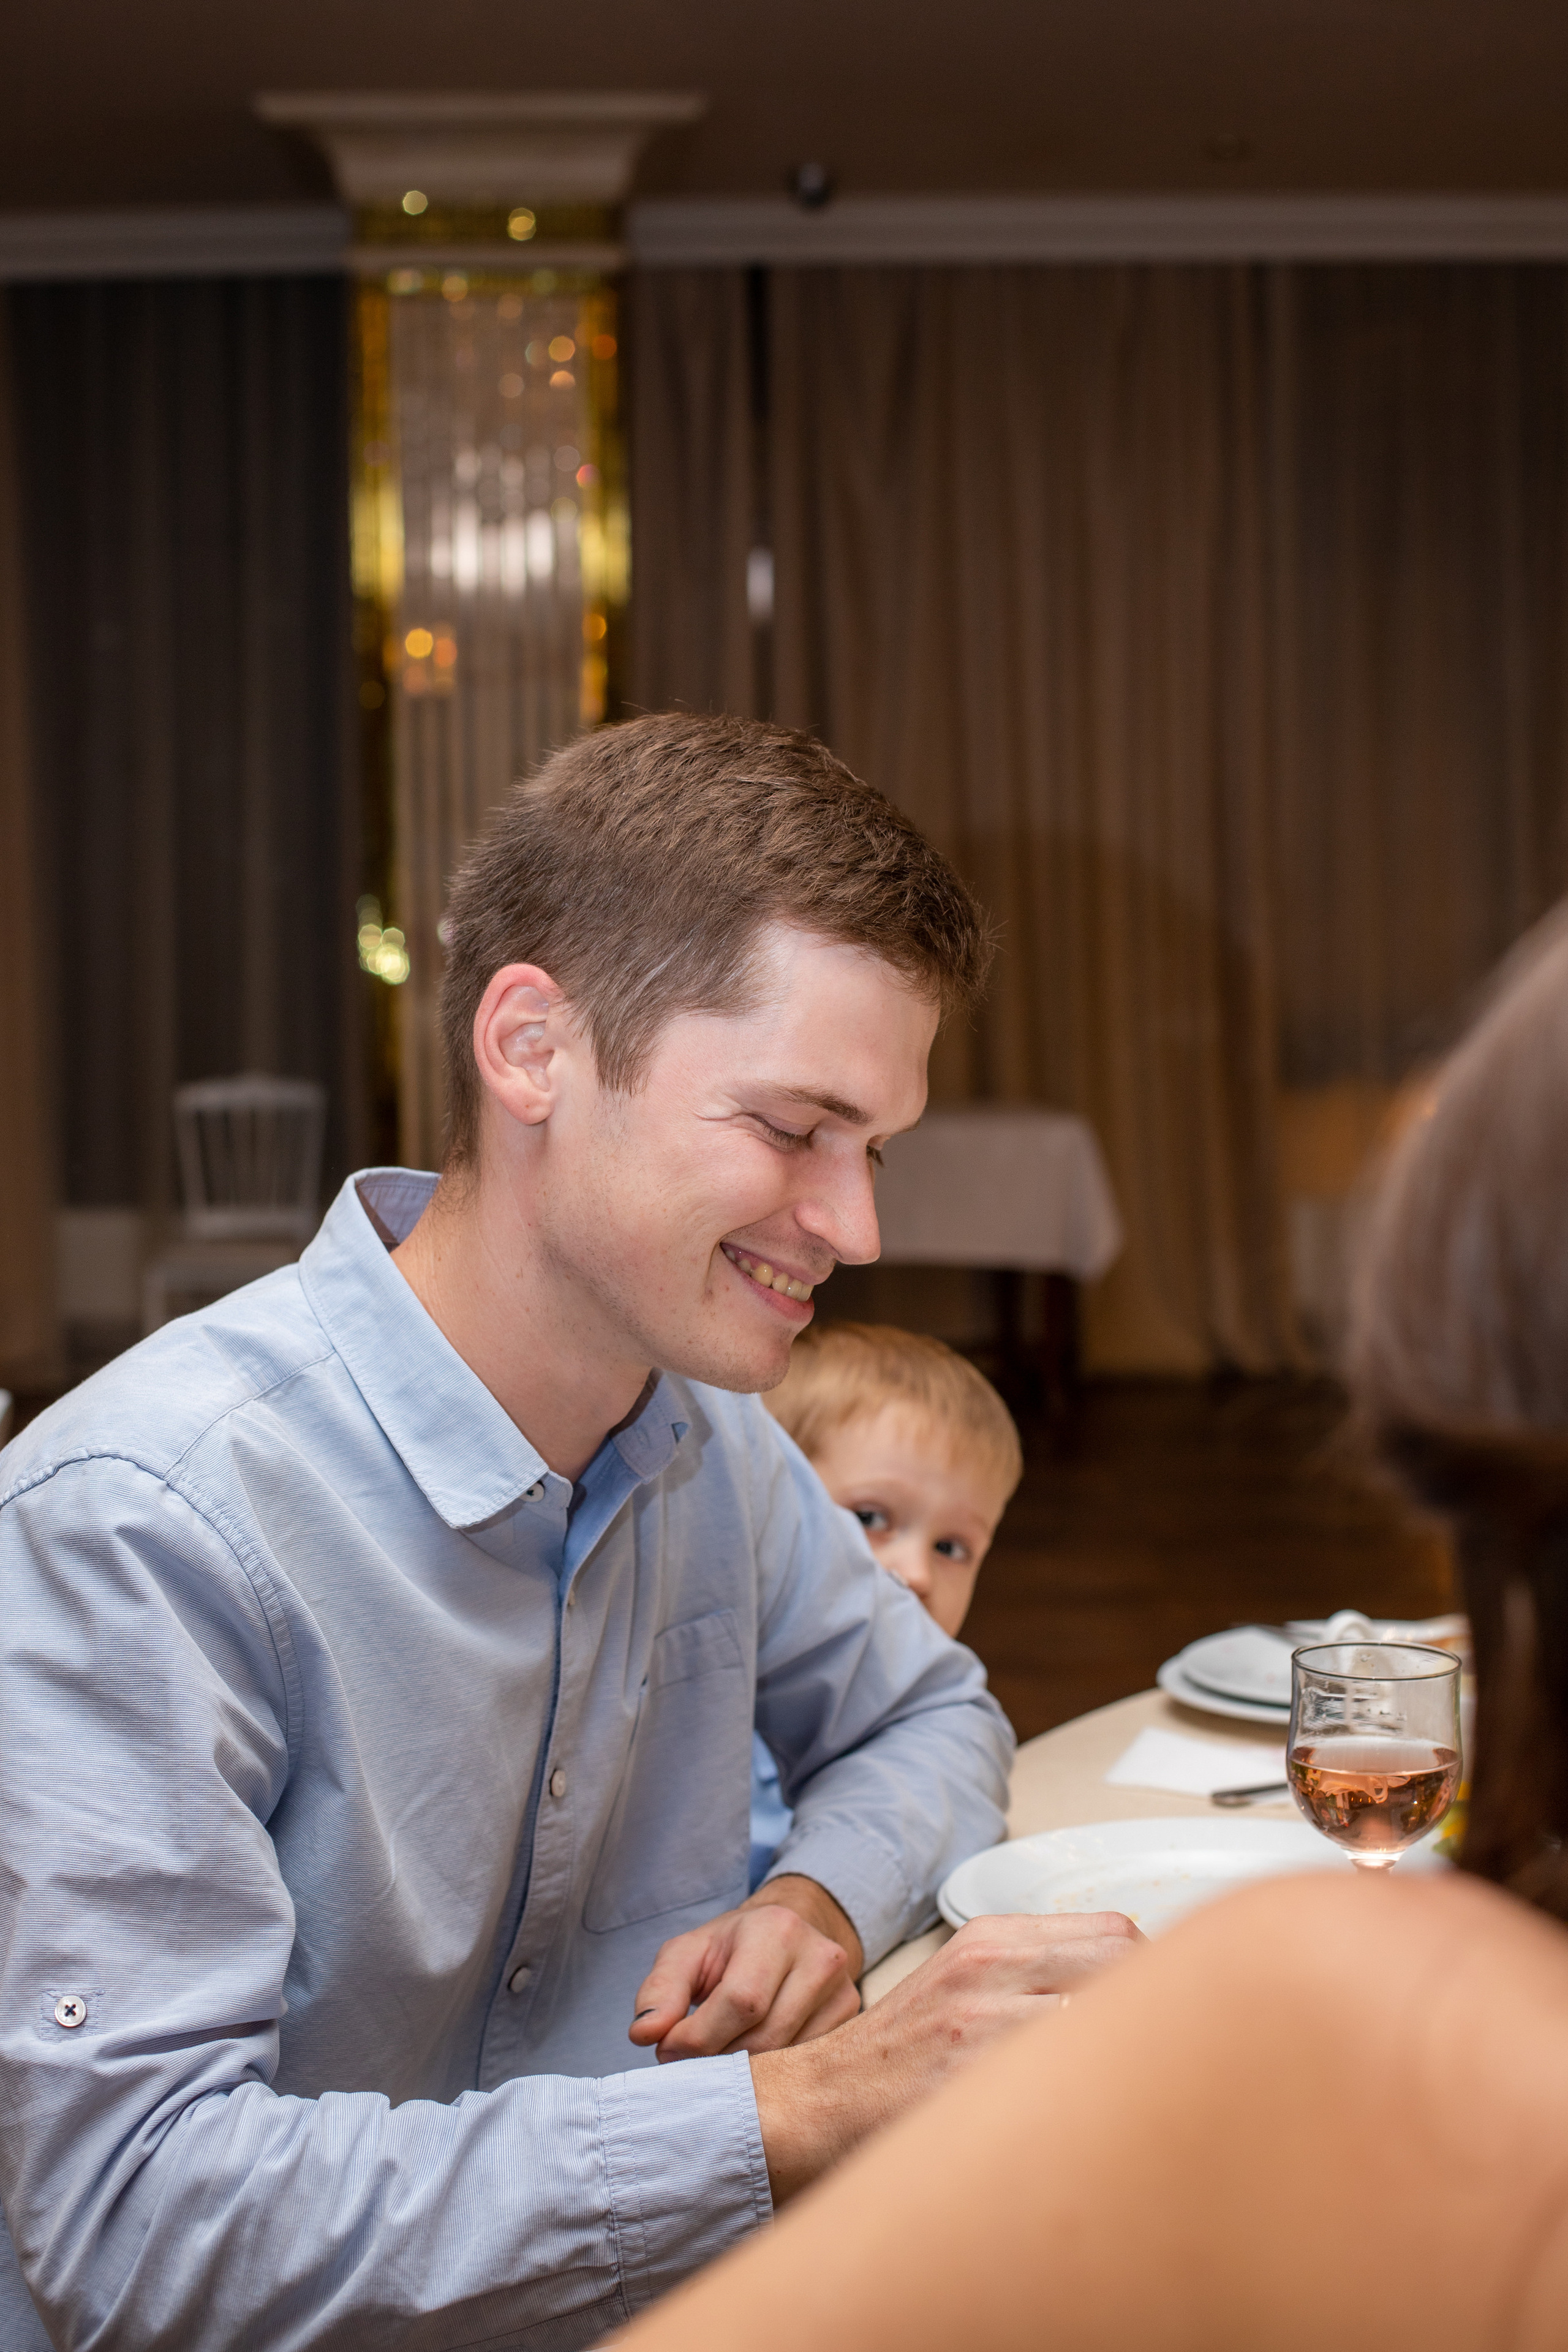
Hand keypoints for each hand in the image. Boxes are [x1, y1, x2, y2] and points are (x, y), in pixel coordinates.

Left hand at [629, 1876, 863, 2061]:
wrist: (783, 1937)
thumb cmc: (729, 1949)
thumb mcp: (687, 1955)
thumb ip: (660, 1991)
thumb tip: (644, 2033)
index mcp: (776, 1929)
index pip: (740, 2001)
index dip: (698, 2037)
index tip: (668, 2048)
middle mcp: (821, 1957)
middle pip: (764, 2037)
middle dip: (716, 2058)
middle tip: (689, 2059)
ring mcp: (844, 1991)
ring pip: (786, 2059)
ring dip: (742, 2073)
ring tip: (718, 2056)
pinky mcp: (851, 2020)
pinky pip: (805, 2066)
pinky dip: (771, 2075)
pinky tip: (751, 2061)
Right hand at [751, 1909, 1144, 2201]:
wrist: (819, 2101)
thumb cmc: (900, 2055)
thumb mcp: (964, 1984)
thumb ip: (1035, 1972)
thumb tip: (1130, 1988)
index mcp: (991, 1938)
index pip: (1115, 1933)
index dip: (1154, 1973)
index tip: (1165, 2010)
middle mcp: (990, 1967)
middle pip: (1122, 1966)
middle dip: (1155, 2010)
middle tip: (1162, 2054)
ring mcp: (980, 2023)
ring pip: (1100, 2021)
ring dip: (1127, 2057)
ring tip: (1132, 2093)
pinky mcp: (969, 2080)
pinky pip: (1062, 2079)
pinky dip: (1088, 2099)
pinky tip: (1088, 2123)